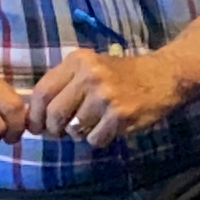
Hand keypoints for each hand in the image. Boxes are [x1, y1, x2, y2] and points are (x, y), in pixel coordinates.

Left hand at [29, 51, 189, 147]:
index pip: (42, 92)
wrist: (164, 76)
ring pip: (74, 129)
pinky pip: (95, 139)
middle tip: (61, 133)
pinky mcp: (121, 115)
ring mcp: (106, 96)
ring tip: (93, 124)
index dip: (35, 115)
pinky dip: (99, 139)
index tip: (36, 127)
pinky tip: (109, 128)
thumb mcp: (92, 67)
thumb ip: (65, 84)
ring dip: (79, 134)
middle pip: (54, 114)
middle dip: (54, 130)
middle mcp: (90, 75)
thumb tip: (37, 116)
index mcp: (79, 60)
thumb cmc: (123, 74)